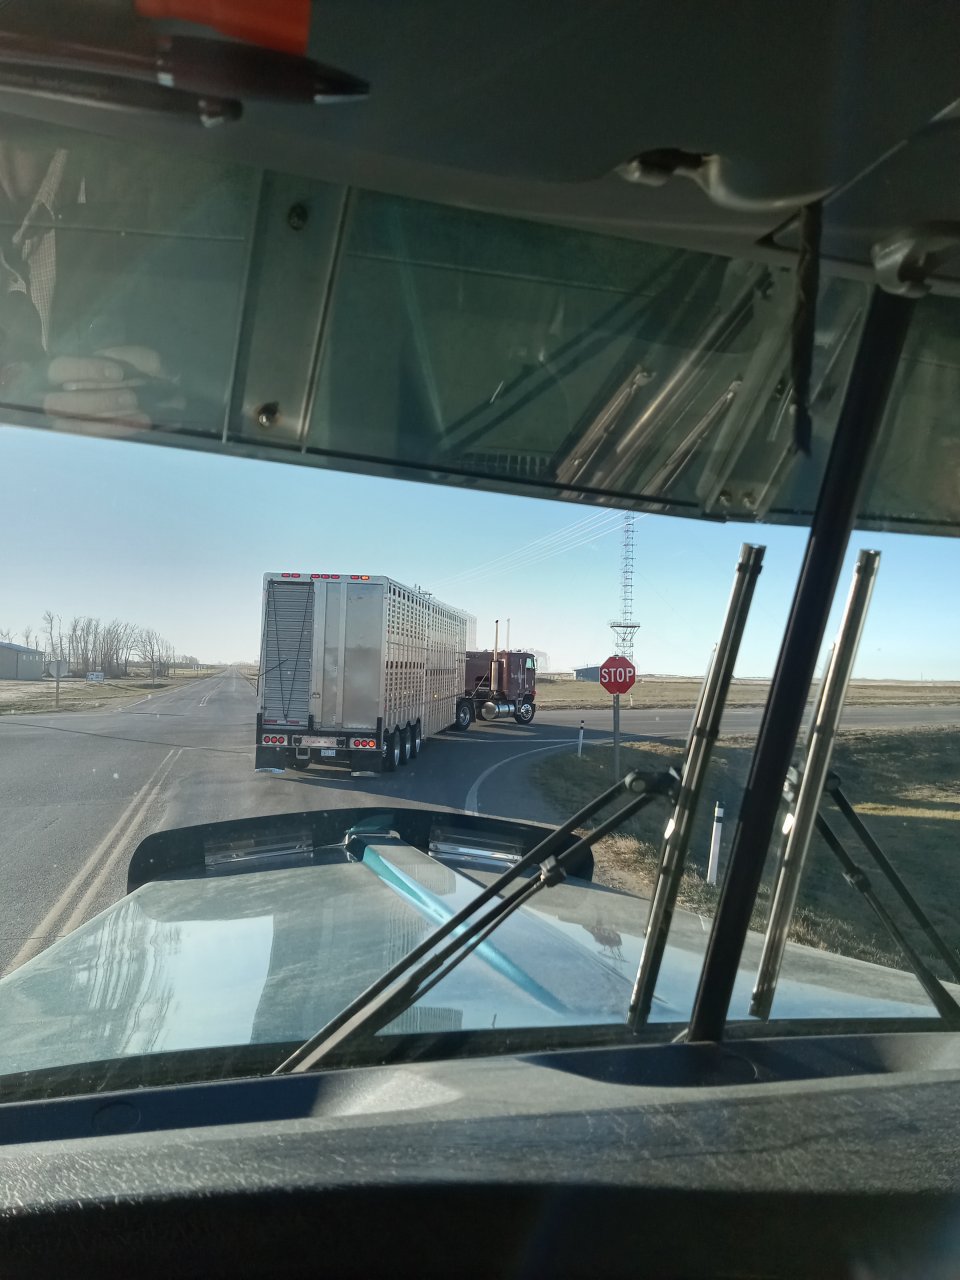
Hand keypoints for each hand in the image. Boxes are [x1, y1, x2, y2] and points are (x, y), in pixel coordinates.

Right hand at [43, 346, 180, 429]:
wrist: (161, 399)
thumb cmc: (141, 375)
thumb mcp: (139, 359)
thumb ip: (132, 358)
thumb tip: (127, 368)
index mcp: (69, 373)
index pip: (59, 369)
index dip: (85, 370)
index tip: (118, 373)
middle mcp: (62, 398)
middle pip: (57, 403)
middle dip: (98, 400)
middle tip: (131, 397)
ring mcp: (71, 422)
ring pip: (75, 426)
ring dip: (109, 420)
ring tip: (140, 411)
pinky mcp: (88, 440)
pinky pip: (94, 440)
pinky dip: (118, 431)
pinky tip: (140, 423)